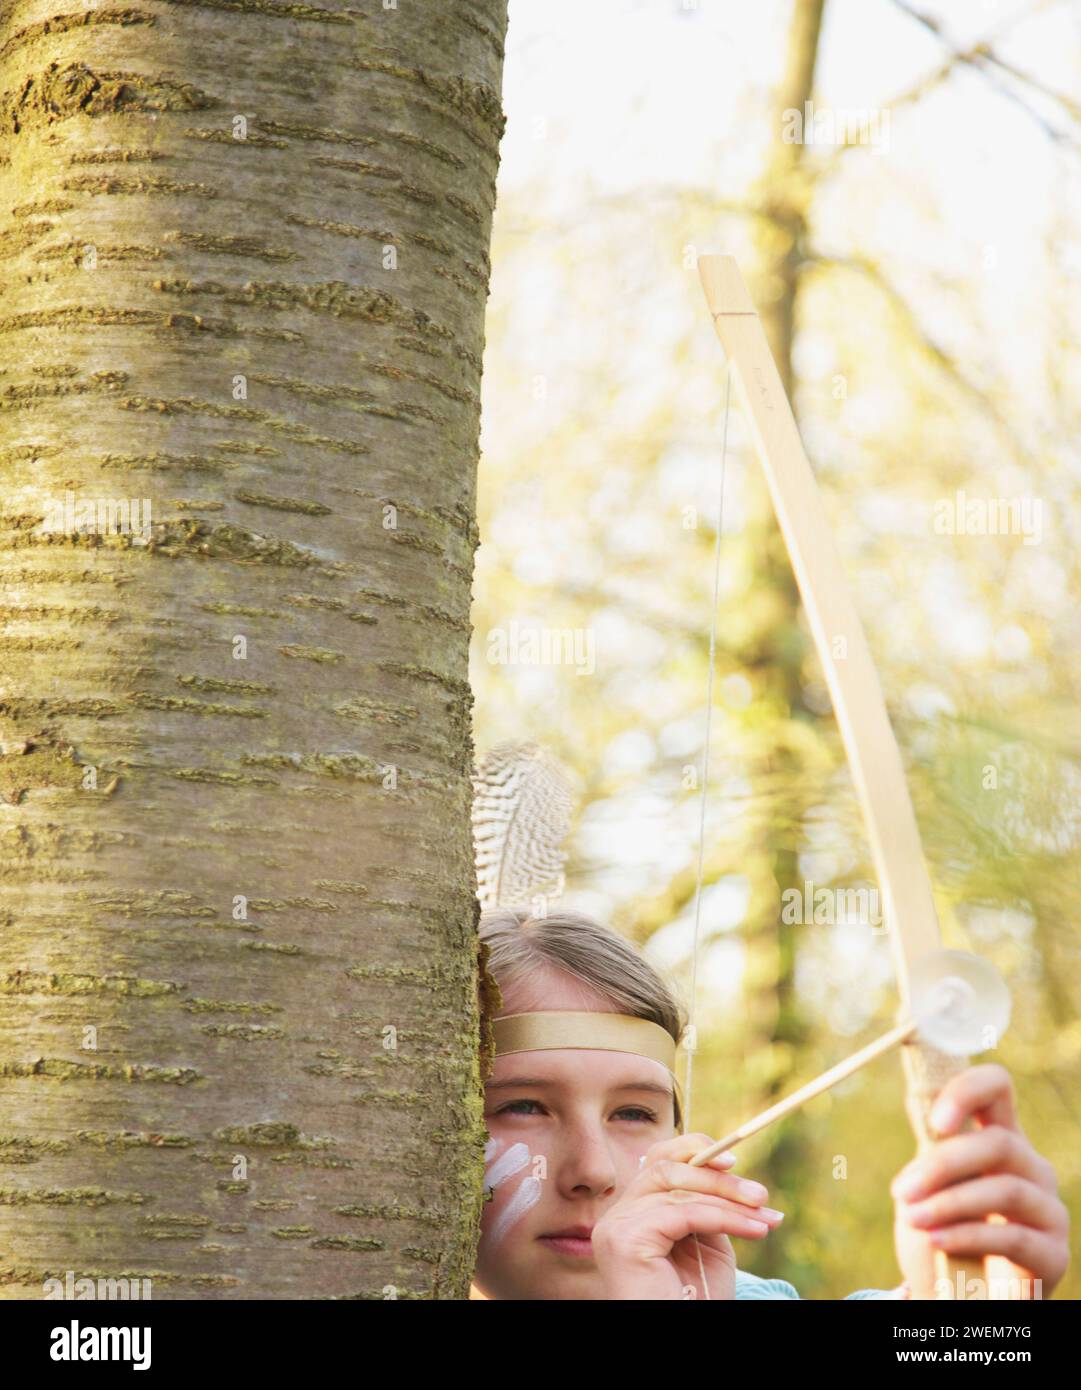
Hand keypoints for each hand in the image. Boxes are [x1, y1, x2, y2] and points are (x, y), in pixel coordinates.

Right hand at [590, 1132, 783, 1299]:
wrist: (679, 1340)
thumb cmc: (693, 1299)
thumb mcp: (705, 1242)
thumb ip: (708, 1206)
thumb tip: (733, 1175)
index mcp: (632, 1211)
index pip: (657, 1161)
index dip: (693, 1149)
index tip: (735, 1161)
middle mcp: (617, 1214)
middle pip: (667, 1169)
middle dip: (719, 1178)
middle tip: (761, 1194)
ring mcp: (617, 1225)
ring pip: (678, 1189)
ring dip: (729, 1199)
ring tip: (766, 1217)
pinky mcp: (627, 1239)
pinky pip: (683, 1213)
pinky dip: (724, 1216)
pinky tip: (753, 1229)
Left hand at [891, 1064, 1068, 1298]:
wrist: (956, 1295)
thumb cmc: (942, 1230)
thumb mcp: (929, 1186)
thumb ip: (931, 1150)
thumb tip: (923, 1109)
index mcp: (1000, 1137)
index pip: (997, 1088)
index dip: (968, 1092)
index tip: (934, 1122)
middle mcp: (1031, 1167)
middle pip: (999, 1143)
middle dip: (943, 1165)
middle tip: (901, 1190)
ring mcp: (1048, 1210)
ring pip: (1005, 1189)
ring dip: (949, 1203)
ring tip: (913, 1218)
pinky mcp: (1053, 1254)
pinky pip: (1013, 1237)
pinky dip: (966, 1236)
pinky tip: (936, 1240)